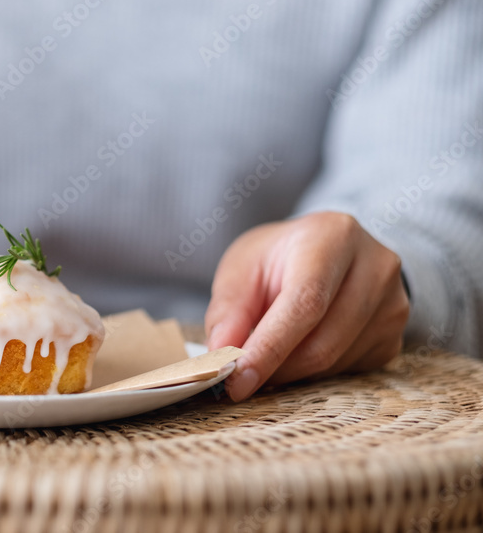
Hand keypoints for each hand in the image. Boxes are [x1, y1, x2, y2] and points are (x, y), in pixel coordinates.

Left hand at [205, 211, 408, 400]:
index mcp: (333, 236)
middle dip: (273, 367)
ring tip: (268, 349)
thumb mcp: (242, 267)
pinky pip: (348, 372)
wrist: (329, 252)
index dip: (269, 347)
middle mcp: (375, 268)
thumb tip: (221, 357)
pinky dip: (312, 372)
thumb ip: (228, 311)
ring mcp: (394, 305)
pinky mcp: (395, 337)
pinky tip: (299, 347)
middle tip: (239, 374)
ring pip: (334, 364)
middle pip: (322, 342)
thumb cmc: (279, 258)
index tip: (236, 378)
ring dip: (290, 371)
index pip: (304, 304)